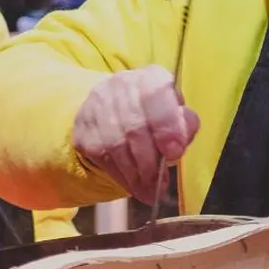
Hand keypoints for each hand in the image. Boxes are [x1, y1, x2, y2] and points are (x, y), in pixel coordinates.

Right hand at [72, 66, 199, 202]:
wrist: (117, 111)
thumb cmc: (157, 116)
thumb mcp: (178, 116)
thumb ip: (184, 126)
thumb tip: (177, 145)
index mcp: (150, 77)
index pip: (156, 95)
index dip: (166, 126)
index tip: (174, 153)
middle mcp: (121, 85)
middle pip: (135, 127)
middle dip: (151, 162)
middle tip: (161, 183)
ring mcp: (98, 105)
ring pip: (116, 145)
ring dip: (135, 174)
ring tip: (149, 190)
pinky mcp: (83, 127)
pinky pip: (102, 156)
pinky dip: (120, 175)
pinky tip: (132, 184)